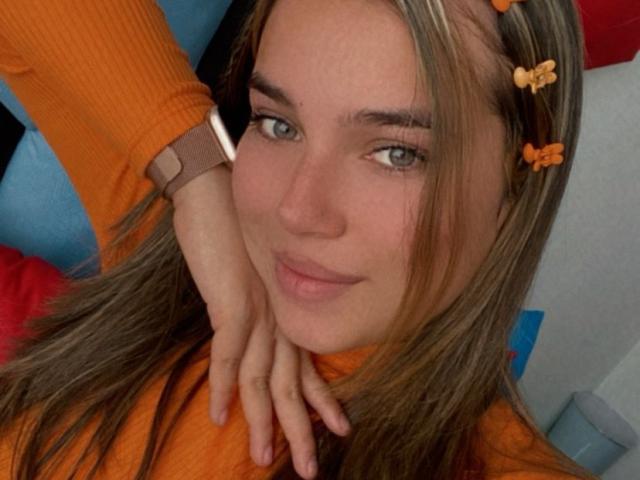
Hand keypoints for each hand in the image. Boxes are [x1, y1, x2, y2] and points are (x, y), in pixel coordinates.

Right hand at [171, 167, 349, 477]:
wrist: (215, 192)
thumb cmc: (232, 233)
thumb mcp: (253, 276)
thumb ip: (258, 307)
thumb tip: (256, 333)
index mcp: (284, 313)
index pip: (307, 369)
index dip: (321, 403)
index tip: (336, 431)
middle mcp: (277, 318)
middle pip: (291, 385)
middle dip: (300, 431)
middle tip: (311, 470)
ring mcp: (257, 311)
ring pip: (264, 379)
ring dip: (262, 423)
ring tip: (262, 460)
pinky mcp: (231, 301)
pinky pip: (228, 353)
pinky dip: (223, 386)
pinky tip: (220, 415)